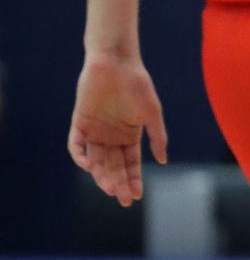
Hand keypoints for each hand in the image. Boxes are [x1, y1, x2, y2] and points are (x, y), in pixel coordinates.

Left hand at [67, 54, 167, 206]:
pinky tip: (89, 165)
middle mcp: (112, 136)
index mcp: (130, 134)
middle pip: (114, 166)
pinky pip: (76, 145)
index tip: (136, 196)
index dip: (133, 180)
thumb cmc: (138, 84)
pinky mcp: (80, 122)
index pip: (131, 163)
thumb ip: (157, 137)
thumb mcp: (152, 112)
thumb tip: (163, 161)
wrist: (116, 61)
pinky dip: (80, 157)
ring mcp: (95, 130)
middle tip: (122, 198)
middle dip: (118, 183)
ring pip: (96, 160)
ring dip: (101, 175)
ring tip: (109, 187)